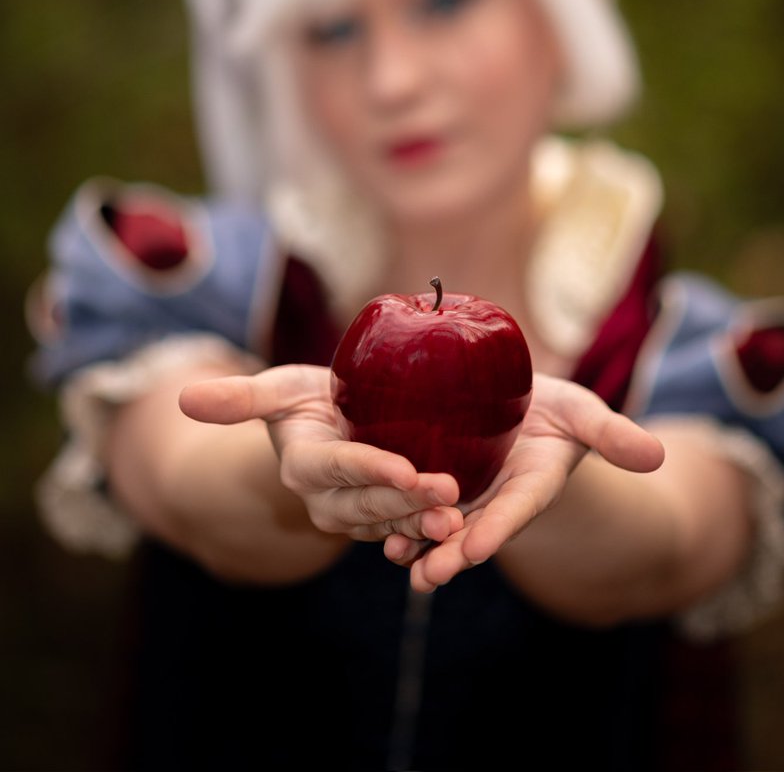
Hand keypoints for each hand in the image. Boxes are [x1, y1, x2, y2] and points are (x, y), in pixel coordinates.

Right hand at [179, 365, 463, 544]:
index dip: (370, 470)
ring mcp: (359, 516)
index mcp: (304, 466)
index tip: (405, 468)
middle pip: (368, 503)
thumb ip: (241, 396)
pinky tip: (461, 531)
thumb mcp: (281, 388)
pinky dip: (430, 534)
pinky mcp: (386, 521)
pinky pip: (408, 532)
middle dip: (406, 501)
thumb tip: (183, 397)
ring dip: (424, 523)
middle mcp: (327, 501)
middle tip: (446, 491)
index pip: (339, 468)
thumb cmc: (308, 398)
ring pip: (392, 524)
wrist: (334, 424)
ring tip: (456, 518)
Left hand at [383, 375, 665, 591]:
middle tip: (428, 576)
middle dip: (451, 553)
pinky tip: (376, 530)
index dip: (498, 529)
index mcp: (533, 483)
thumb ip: (612, 434)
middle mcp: (497, 497)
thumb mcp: (582, 412)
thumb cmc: (555, 408)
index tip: (476, 550)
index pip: (517, 509)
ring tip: (398, 559)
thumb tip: (657, 456)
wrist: (516, 402)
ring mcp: (467, 493)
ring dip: (420, 545)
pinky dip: (400, 518)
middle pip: (474, 529)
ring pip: (441, 525)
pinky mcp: (437, 481)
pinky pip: (418, 504)